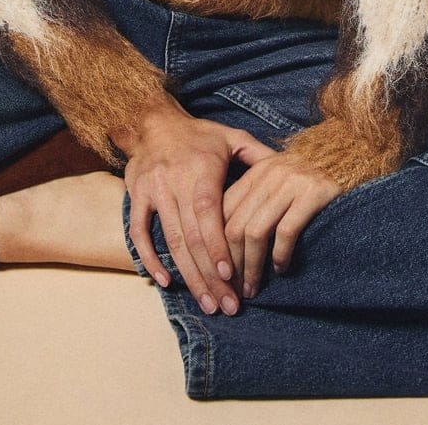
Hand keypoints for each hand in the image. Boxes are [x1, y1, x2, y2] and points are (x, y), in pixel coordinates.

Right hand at [113, 95, 276, 315]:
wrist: (153, 122)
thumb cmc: (200, 134)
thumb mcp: (232, 137)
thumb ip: (259, 154)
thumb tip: (291, 166)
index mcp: (201, 168)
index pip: (208, 214)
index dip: (217, 246)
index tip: (231, 276)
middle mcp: (174, 180)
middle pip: (191, 236)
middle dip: (209, 275)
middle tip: (226, 305)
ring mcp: (153, 190)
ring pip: (170, 240)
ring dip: (188, 276)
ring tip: (206, 303)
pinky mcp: (136, 197)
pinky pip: (139, 233)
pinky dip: (149, 259)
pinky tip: (166, 282)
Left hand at [221, 149, 341, 297]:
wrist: (350, 152)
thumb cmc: (311, 174)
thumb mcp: (278, 178)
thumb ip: (255, 198)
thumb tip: (229, 242)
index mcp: (256, 172)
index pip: (223, 212)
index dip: (216, 248)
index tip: (218, 274)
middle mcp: (269, 174)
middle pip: (235, 226)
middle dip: (231, 265)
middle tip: (234, 290)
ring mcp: (291, 183)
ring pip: (256, 232)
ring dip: (251, 267)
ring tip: (253, 288)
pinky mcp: (313, 193)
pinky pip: (286, 232)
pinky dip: (279, 256)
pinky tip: (281, 269)